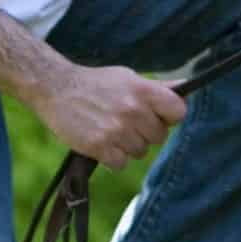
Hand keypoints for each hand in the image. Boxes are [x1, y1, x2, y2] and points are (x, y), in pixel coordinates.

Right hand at [26, 60, 185, 168]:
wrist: (56, 88)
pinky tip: (102, 143)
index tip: (159, 116)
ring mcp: (116, 130)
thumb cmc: (96, 83)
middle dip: (146, 133)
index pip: (178, 112)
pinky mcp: (99, 146)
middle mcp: (133, 110)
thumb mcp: (128, 77)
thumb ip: (157, 87)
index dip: (170, 117)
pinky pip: (121, 164)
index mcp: (143, 90)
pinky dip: (113, 158)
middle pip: (159, 137)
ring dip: (128, 146)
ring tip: (111, 130)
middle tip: (127, 123)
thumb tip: (184, 87)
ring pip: (140, 152)